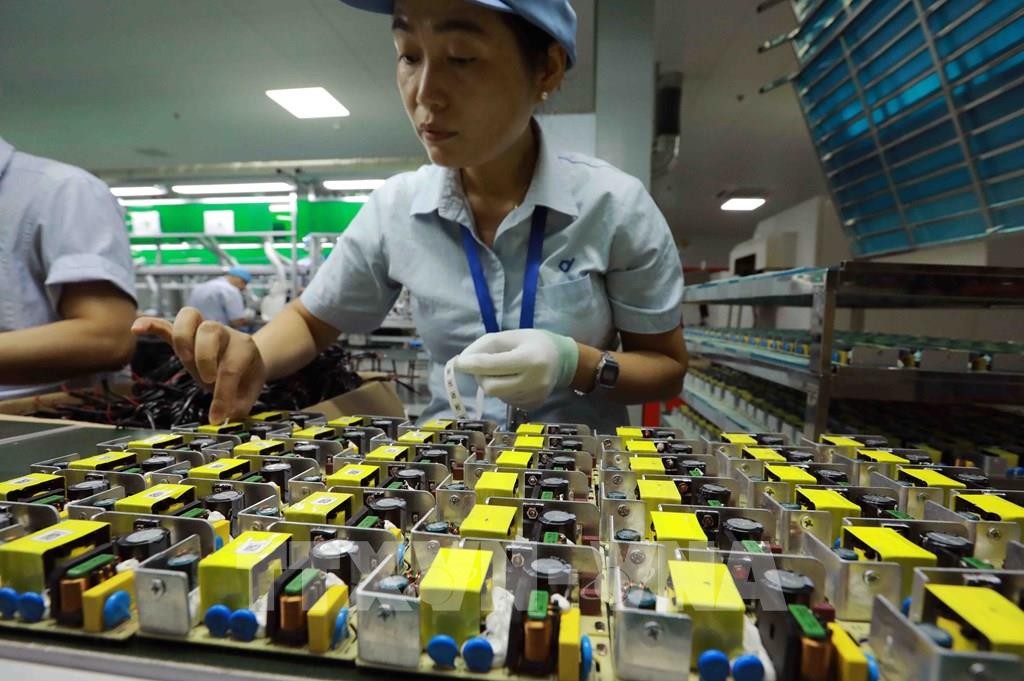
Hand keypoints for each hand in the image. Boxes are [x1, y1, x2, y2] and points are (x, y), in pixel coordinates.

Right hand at [131, 307, 266, 423]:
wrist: (246, 359)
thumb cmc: (245, 375)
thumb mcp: (249, 394)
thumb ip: (237, 406)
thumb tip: (222, 418)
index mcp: (244, 348)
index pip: (230, 368)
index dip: (222, 396)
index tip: (216, 418)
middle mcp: (224, 333)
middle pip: (210, 329)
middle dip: (205, 357)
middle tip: (206, 380)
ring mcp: (202, 331)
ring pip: (190, 317)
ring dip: (183, 339)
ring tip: (184, 359)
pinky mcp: (185, 335)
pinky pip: (166, 324)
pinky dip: (152, 325)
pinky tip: (136, 329)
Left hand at [454, 329, 578, 408]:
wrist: (562, 360)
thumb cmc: (533, 342)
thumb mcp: (511, 336)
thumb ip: (486, 346)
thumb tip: (463, 361)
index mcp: (530, 359)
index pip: (493, 365)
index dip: (472, 364)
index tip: (457, 362)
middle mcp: (534, 381)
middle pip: (491, 387)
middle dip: (480, 376)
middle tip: (481, 366)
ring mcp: (534, 397)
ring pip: (497, 395)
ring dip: (491, 383)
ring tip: (502, 370)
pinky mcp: (532, 405)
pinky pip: (505, 400)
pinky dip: (502, 390)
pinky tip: (512, 380)